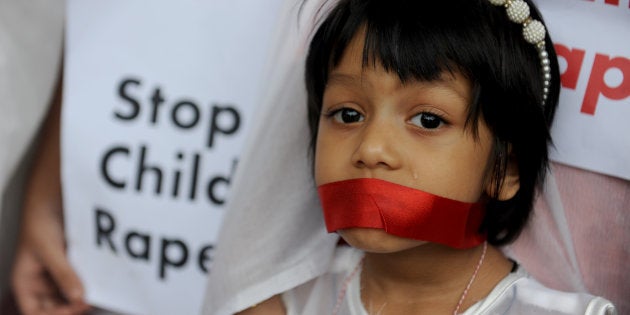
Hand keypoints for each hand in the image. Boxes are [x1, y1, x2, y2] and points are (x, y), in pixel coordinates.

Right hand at [11, 83, 89, 314]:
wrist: (53, 196)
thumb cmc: (41, 221)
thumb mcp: (48, 248)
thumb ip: (63, 273)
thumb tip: (78, 297)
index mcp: (26, 283)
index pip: (35, 313)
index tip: (76, 308)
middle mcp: (42, 282)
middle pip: (55, 309)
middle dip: (71, 308)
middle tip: (90, 302)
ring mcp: (58, 275)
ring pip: (70, 296)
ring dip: (83, 297)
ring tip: (98, 293)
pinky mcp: (74, 265)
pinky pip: (82, 281)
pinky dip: (90, 284)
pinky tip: (101, 281)